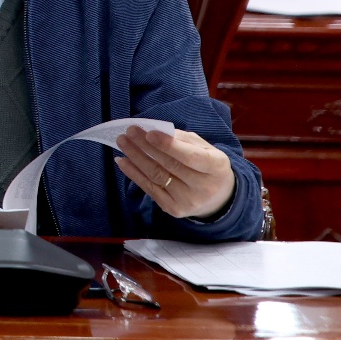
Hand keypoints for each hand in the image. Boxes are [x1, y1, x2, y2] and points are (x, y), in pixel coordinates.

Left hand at [114, 126, 234, 220]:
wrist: (218, 199)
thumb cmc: (207, 166)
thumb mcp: (205, 149)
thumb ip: (183, 139)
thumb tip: (156, 131)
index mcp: (216, 167)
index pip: (190, 156)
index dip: (168, 145)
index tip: (149, 133)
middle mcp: (204, 187)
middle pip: (169, 165)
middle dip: (146, 146)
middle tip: (129, 132)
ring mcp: (188, 200)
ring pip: (156, 176)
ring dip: (135, 157)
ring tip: (122, 142)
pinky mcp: (173, 209)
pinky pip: (149, 189)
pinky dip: (133, 173)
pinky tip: (122, 161)